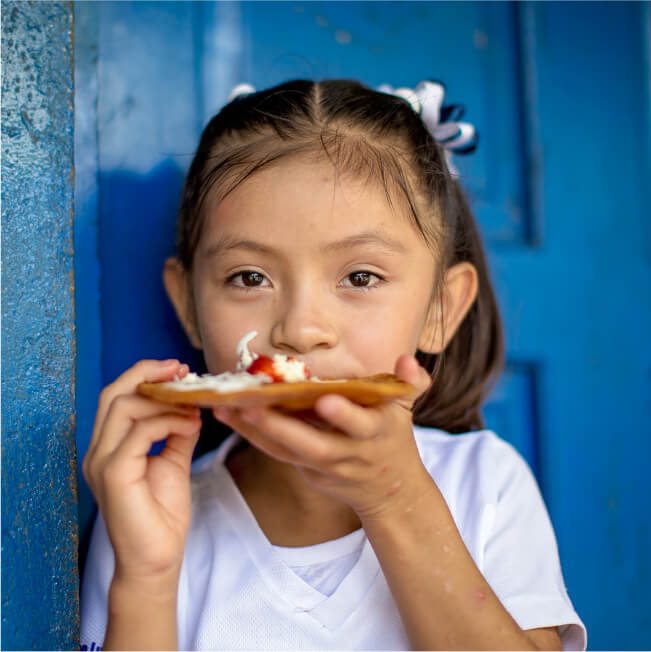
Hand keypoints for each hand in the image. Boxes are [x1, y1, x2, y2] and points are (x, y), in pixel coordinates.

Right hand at [82, 360, 201, 583]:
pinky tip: (190, 425)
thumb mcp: (173, 461)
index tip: (177, 368)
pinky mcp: (114, 475)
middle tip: (182, 369)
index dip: (144, 375)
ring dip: (164, 400)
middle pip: (113, 394)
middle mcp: (99, 451)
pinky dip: (168, 421)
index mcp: (109, 446)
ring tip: (193, 406)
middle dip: (148, 374)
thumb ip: (176, 432)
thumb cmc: (162, 514)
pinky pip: (139, 433)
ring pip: (123, 407)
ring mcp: (102, 462)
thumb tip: (190, 406)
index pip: (116, 397)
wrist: (157, 559)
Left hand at [213, 354, 432, 518]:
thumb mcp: (406, 409)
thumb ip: (411, 382)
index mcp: (375, 433)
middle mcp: (347, 453)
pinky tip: (229, 416)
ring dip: (255, 430)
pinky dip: (253, 435)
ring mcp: (325, 466)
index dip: (344, 415)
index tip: (325, 399)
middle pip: (313, 445)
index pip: (360, 425)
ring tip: (226, 406)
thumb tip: (407, 359)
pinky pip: (277, 454)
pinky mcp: (306, 470)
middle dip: (281, 428)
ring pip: (287, 451)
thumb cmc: (393, 438)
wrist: (389, 490)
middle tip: (252, 405)